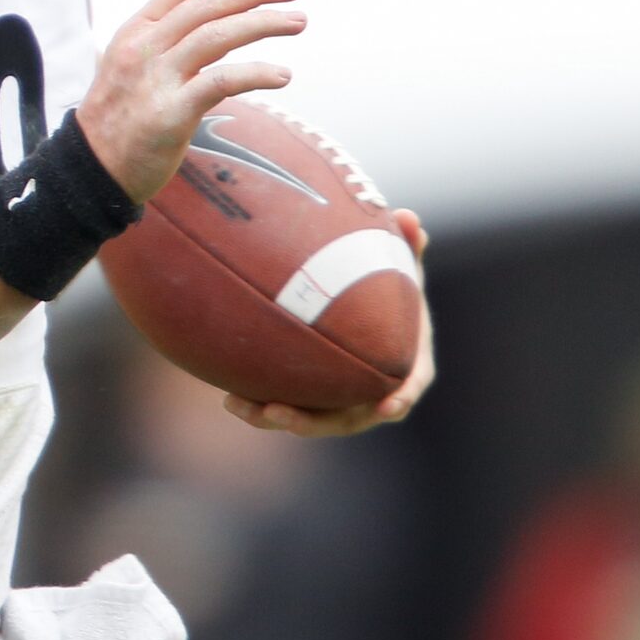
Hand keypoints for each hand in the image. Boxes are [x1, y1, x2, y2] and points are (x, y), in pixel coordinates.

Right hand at [74, 0, 306, 203]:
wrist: (92, 170)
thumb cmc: (120, 118)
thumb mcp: (130, 66)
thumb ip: (166, 43)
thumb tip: (219, 24)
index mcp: (134, 32)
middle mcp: (143, 49)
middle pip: (207, 5)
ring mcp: (155, 80)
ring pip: (217, 35)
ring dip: (264, 23)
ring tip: (297, 21)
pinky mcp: (170, 114)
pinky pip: (221, 82)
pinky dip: (256, 73)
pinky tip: (282, 74)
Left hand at [224, 209, 435, 436]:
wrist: (358, 310)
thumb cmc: (384, 290)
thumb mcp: (399, 270)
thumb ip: (407, 248)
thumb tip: (411, 217)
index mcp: (403, 368)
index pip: (406, 388)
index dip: (400, 398)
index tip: (388, 406)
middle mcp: (368, 393)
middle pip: (346, 419)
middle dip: (314, 422)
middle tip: (280, 413)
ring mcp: (337, 401)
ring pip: (308, 420)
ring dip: (274, 418)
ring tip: (238, 405)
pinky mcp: (308, 399)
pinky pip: (283, 407)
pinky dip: (258, 406)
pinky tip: (228, 398)